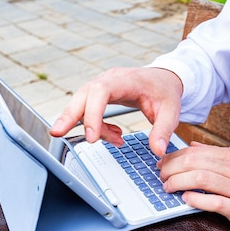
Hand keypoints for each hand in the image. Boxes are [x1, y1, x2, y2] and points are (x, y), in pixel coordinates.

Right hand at [49, 67, 182, 155]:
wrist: (164, 80)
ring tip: (115, 139)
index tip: (92, 137)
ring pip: (81, 103)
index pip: (100, 91)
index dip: (92, 113)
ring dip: (89, 125)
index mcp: (126, 80)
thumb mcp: (171, 111)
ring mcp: (102, 86)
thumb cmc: (165, 92)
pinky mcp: (100, 95)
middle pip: (81, 95)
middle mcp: (109, 80)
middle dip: (68, 115)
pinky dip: (97, 125)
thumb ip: (163, 130)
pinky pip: (89, 110)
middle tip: (58, 134)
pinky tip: (114, 134)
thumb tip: (157, 150)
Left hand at [158, 143, 229, 230]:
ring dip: (178, 183)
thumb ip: (219, 155)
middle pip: (195, 163)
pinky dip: (196, 200)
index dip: (175, 157)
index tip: (162, 163)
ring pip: (201, 179)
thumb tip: (193, 147)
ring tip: (167, 188)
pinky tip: (186, 200)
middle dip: (171, 169)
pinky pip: (215, 203)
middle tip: (160, 176)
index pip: (197, 152)